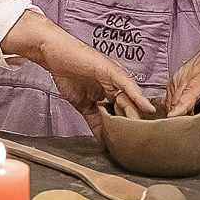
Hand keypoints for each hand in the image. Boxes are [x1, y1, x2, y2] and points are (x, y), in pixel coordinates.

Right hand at [3, 12, 151, 135]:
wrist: (53, 54)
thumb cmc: (65, 75)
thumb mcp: (82, 105)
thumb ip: (95, 122)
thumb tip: (103, 142)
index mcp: (109, 95)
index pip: (122, 115)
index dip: (127, 129)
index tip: (131, 145)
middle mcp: (114, 87)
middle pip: (128, 109)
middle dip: (132, 125)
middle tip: (136, 141)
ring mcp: (114, 79)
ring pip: (130, 100)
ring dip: (136, 115)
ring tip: (141, 130)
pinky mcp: (112, 71)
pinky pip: (128, 85)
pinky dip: (138, 97)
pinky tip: (146, 108)